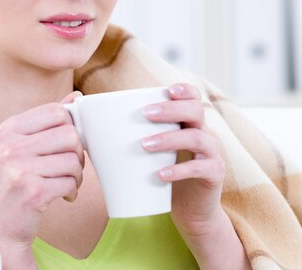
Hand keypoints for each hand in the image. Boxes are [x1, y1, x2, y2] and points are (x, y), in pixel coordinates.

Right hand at [0, 91, 83, 266]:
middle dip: (77, 152)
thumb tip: (76, 97)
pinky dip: (72, 191)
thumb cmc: (10, 184)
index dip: (70, 126)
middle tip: (70, 166)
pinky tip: (63, 197)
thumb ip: (46, 121)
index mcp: (8, 129)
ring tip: (66, 182)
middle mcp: (10, 146)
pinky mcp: (31, 192)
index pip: (56, 111)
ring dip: (77, 175)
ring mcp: (19, 169)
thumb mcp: (19, 147)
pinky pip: (70, 182)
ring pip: (73, 160)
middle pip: (69, 134)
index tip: (66, 144)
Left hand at [141, 83, 225, 238]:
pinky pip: (200, 168)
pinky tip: (161, 174)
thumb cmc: (164, 176)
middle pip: (195, 110)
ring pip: (197, 137)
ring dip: (169, 138)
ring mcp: (211, 154)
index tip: (168, 89)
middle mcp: (204, 133)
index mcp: (188, 123)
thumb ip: (131, 136)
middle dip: (171, 109)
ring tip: (145, 145)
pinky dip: (179, 170)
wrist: (191, 212)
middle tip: (146, 113)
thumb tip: (87, 124)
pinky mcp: (214, 175)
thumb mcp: (153, 153)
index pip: (193, 97)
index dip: (184, 89)